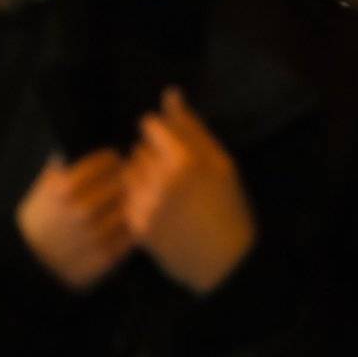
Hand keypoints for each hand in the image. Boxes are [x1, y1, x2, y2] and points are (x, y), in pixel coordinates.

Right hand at [16, 149, 134, 291]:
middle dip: (125, 178)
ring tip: (125, 201)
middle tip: (125, 179)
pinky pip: (131, 234)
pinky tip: (123, 222)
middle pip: (123, 181)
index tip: (114, 161)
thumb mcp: (43, 187)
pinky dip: (130, 226)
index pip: (108, 161)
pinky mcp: (106, 257)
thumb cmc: (39, 220)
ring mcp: (95, 235)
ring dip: (130, 202)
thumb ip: (62, 164)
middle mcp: (82, 210)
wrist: (30, 264)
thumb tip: (79, 139)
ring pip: (130, 207)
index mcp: (66, 188)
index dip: (113, 159)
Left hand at [124, 88, 256, 294]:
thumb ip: (191, 126)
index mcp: (184, 159)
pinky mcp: (137, 227)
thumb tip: (170, 94)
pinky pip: (128, 199)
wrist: (226, 263)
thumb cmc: (229, 207)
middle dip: (154, 157)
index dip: (163, 134)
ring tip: (169, 194)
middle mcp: (160, 181)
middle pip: (139, 149)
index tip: (175, 147)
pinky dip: (140, 201)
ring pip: (129, 173)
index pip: (150, 125)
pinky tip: (163, 211)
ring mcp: (146, 205)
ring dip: (144, 178)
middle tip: (178, 176)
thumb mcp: (220, 162)